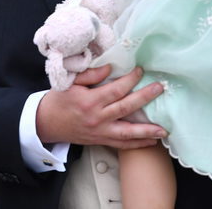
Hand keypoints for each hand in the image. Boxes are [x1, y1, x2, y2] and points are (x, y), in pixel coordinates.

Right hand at [35, 65, 166, 149]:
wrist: (47, 123)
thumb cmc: (58, 99)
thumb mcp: (70, 82)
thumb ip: (91, 75)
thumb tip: (110, 68)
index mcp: (89, 101)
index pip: (115, 89)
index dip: (130, 79)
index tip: (140, 70)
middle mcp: (97, 118)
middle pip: (125, 108)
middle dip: (145, 98)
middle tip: (159, 89)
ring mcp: (100, 132)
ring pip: (127, 132)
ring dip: (147, 131)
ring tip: (163, 129)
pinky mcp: (101, 140)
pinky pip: (122, 144)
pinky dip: (137, 144)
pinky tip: (151, 142)